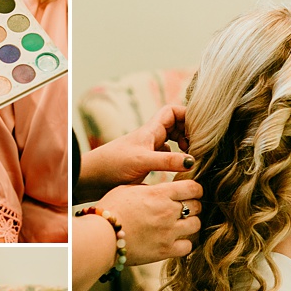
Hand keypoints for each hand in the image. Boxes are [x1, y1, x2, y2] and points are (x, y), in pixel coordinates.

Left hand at [76, 105, 192, 202]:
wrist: (91, 178)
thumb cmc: (113, 164)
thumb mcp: (143, 161)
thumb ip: (168, 161)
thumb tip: (193, 161)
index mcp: (151, 130)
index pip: (173, 111)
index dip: (187, 115)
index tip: (199, 129)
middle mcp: (151, 137)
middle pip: (176, 125)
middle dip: (189, 132)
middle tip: (197, 147)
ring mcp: (149, 149)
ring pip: (173, 140)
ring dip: (184, 146)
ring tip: (191, 158)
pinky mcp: (146, 163)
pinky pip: (167, 156)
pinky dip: (176, 160)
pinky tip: (179, 170)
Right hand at [96, 178, 202, 264]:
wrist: (101, 236)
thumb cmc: (110, 210)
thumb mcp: (128, 190)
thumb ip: (149, 189)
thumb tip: (161, 190)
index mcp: (160, 193)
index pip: (193, 187)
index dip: (196, 190)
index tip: (193, 193)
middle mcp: (168, 211)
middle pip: (197, 206)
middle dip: (193, 206)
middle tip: (185, 209)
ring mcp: (168, 232)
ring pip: (196, 225)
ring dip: (191, 224)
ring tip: (182, 225)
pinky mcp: (165, 250)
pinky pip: (188, 246)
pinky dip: (185, 244)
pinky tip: (177, 241)